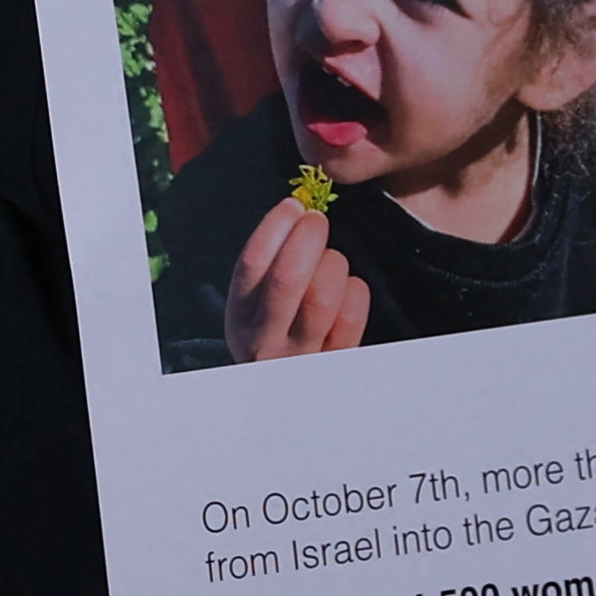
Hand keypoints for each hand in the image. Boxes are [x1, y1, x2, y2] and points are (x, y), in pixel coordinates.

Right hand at [221, 196, 368, 363]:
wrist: (290, 390)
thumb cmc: (276, 333)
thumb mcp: (256, 308)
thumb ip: (268, 268)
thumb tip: (296, 213)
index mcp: (239, 318)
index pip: (252, 264)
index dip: (275, 227)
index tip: (294, 205)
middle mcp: (264, 341)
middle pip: (288, 279)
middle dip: (307, 239)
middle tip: (317, 221)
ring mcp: (300, 357)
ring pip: (322, 298)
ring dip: (333, 265)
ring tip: (333, 260)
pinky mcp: (335, 363)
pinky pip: (350, 318)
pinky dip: (356, 291)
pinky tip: (350, 287)